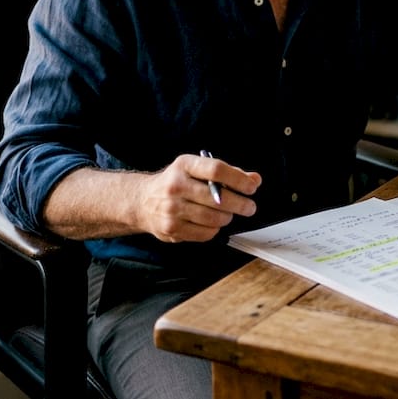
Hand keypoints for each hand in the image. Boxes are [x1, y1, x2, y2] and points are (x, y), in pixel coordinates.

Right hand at [134, 152, 260, 242]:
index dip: (239, 179)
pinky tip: (211, 223)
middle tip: (249, 207)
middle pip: (218, 197)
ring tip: (228, 214)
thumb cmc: (176, 183)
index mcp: (184, 165)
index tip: (251, 187)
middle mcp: (175, 186)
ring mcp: (172, 209)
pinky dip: (214, 229)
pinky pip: (205, 233)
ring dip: (227, 218)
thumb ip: (227, 173)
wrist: (143, 201)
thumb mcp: (196, 169)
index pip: (216, 169)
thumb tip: (254, 179)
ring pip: (213, 218)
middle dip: (240, 204)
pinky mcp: (171, 229)